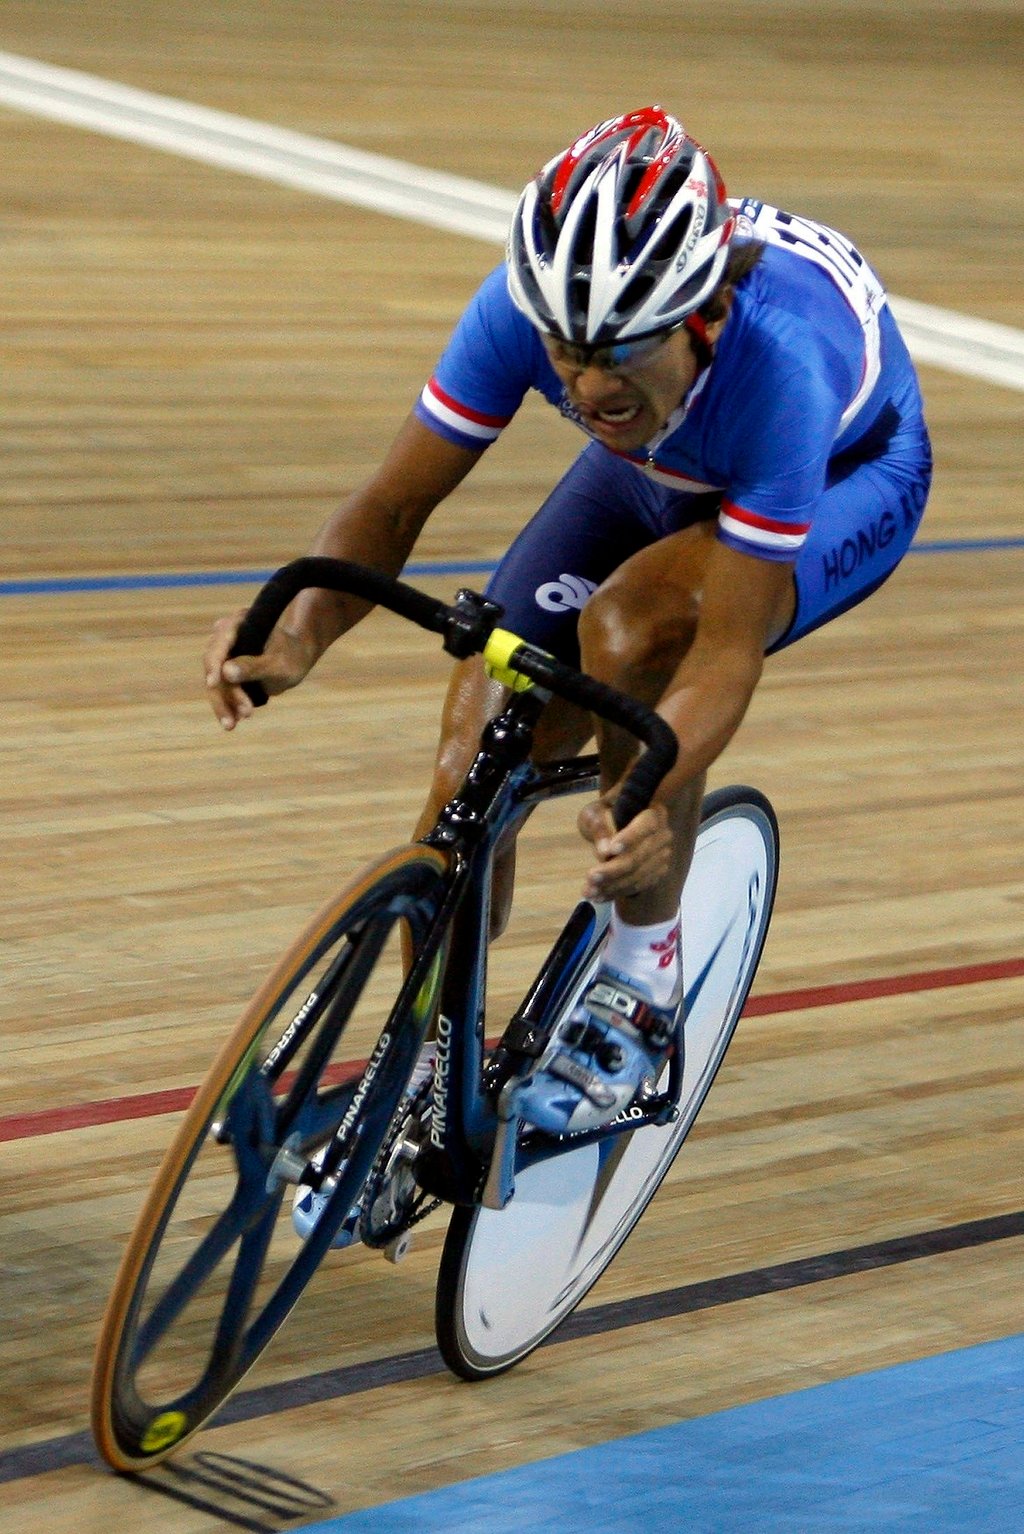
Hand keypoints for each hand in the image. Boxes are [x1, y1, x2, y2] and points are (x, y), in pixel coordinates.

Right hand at [203, 609, 315, 729]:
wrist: (297, 659)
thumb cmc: (293, 656)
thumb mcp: (277, 664)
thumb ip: (253, 667)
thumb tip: (225, 672)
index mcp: (237, 625)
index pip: (218, 645)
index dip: (214, 664)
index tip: (214, 683)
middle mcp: (225, 638)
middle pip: (214, 667)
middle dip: (225, 693)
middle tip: (246, 713)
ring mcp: (223, 656)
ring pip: (216, 682)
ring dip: (226, 704)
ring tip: (241, 720)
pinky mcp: (225, 672)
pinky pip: (221, 690)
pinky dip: (227, 706)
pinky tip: (233, 721)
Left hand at [578, 795, 672, 900]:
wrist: (612, 828)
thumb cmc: (604, 816)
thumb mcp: (597, 814)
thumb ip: (600, 827)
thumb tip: (604, 851)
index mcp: (653, 813)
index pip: (647, 825)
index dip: (630, 838)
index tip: (609, 850)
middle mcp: (663, 836)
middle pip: (640, 856)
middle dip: (614, 870)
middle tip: (591, 876)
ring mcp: (661, 857)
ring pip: (638, 876)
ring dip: (612, 886)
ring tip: (589, 892)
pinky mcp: (655, 874)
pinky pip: (636, 887)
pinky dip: (616, 893)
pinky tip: (598, 896)